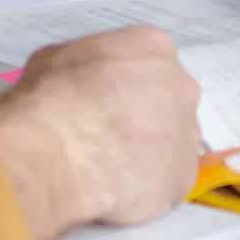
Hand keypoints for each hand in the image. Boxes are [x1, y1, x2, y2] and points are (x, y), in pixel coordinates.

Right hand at [0, 27, 202, 239]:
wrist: (56, 151)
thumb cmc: (52, 100)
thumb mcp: (55, 59)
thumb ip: (84, 68)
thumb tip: (78, 85)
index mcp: (154, 48)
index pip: (149, 64)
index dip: (124, 87)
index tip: (106, 103)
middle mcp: (181, 86)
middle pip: (168, 103)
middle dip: (143, 119)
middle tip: (109, 136)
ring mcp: (187, 133)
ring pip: (171, 145)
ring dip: (147, 156)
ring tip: (108, 168)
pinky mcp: (182, 177)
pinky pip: (166, 184)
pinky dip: (144, 190)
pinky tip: (115, 191)